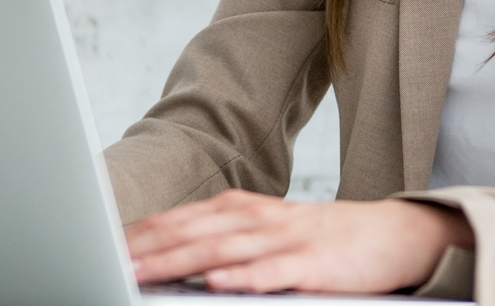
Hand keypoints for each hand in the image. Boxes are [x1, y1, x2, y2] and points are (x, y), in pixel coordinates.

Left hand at [124, 189, 474, 293]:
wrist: (393, 234)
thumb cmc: (323, 240)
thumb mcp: (267, 233)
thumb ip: (222, 242)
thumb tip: (170, 258)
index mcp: (241, 210)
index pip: (178, 220)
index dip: (139, 234)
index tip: (101, 247)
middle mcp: (257, 218)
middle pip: (190, 232)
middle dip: (144, 249)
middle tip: (105, 260)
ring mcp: (284, 238)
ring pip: (220, 251)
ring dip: (177, 263)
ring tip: (140, 273)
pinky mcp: (312, 263)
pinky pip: (271, 271)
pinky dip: (241, 277)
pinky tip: (215, 283)